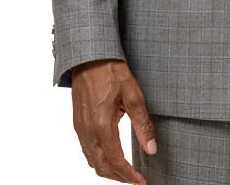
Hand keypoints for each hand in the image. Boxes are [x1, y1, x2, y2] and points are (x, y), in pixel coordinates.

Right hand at [71, 59, 156, 183]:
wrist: (89, 56)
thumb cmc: (111, 71)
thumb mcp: (134, 96)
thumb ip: (143, 125)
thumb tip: (151, 148)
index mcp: (102, 125)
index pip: (116, 161)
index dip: (129, 175)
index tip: (141, 182)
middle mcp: (87, 130)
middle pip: (101, 166)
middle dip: (118, 177)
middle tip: (135, 179)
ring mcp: (80, 128)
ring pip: (92, 160)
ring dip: (108, 170)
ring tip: (125, 171)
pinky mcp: (77, 123)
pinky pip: (86, 150)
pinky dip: (98, 159)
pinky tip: (110, 156)